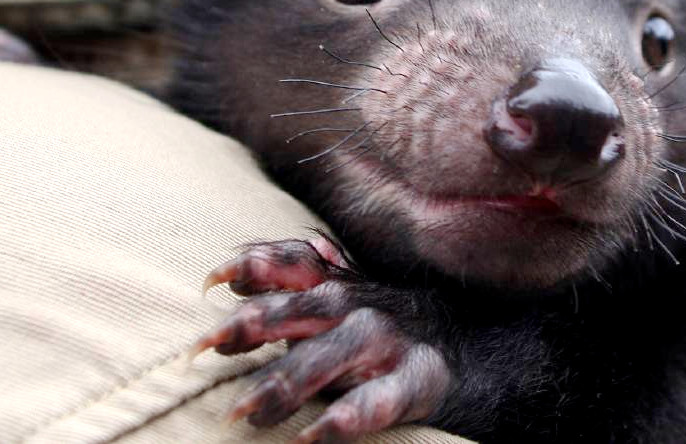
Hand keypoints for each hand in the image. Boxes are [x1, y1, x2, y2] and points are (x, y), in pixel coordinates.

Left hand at [194, 238, 450, 442]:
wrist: (475, 351)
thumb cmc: (384, 329)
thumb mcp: (341, 298)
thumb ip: (288, 287)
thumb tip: (224, 281)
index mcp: (337, 283)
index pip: (294, 260)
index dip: (256, 266)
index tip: (215, 281)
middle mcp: (360, 305)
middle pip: (306, 305)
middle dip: (258, 321)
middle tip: (210, 343)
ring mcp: (390, 341)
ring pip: (336, 352)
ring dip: (290, 378)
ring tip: (250, 409)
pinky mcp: (419, 379)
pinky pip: (381, 399)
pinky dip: (347, 416)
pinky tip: (312, 435)